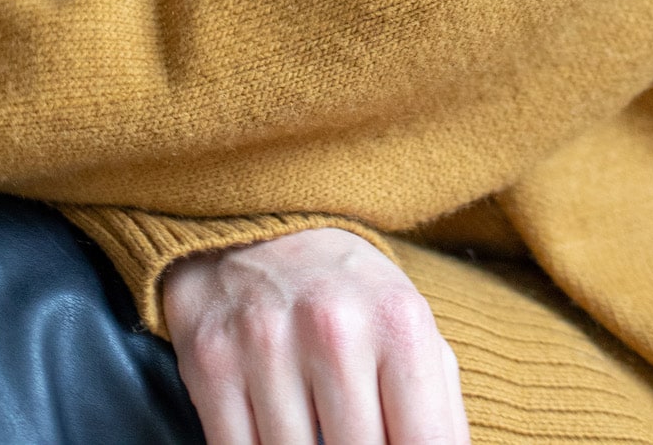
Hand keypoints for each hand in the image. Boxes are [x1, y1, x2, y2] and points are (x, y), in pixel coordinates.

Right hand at [162, 225, 469, 444]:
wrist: (264, 229)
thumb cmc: (351, 297)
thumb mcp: (411, 334)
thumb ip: (440, 411)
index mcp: (399, 322)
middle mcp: (334, 328)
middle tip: (351, 439)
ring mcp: (267, 344)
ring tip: (318, 431)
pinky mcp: (211, 362)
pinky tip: (275, 432)